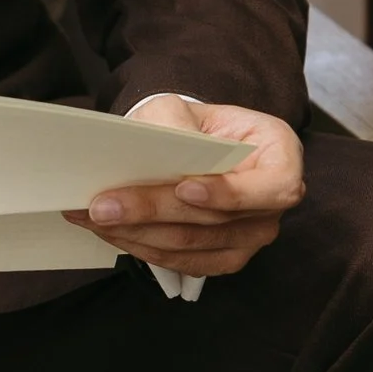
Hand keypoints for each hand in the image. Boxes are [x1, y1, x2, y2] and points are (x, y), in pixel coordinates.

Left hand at [67, 93, 303, 279]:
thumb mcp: (181, 108)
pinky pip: (183, 263)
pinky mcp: (223, 258)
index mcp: (280, 157)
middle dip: (154, 211)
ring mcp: (251, 237)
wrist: (188, 147)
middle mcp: (272, 204)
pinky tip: (109, 233)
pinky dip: (143, 248)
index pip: (273, 187)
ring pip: (193, 245)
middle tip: (102, 204)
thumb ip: (174, 124)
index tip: (185, 188)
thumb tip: (164, 150)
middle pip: (217, 220)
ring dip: (138, 234)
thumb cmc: (190, 124)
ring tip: (92, 216)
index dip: (231, 193)